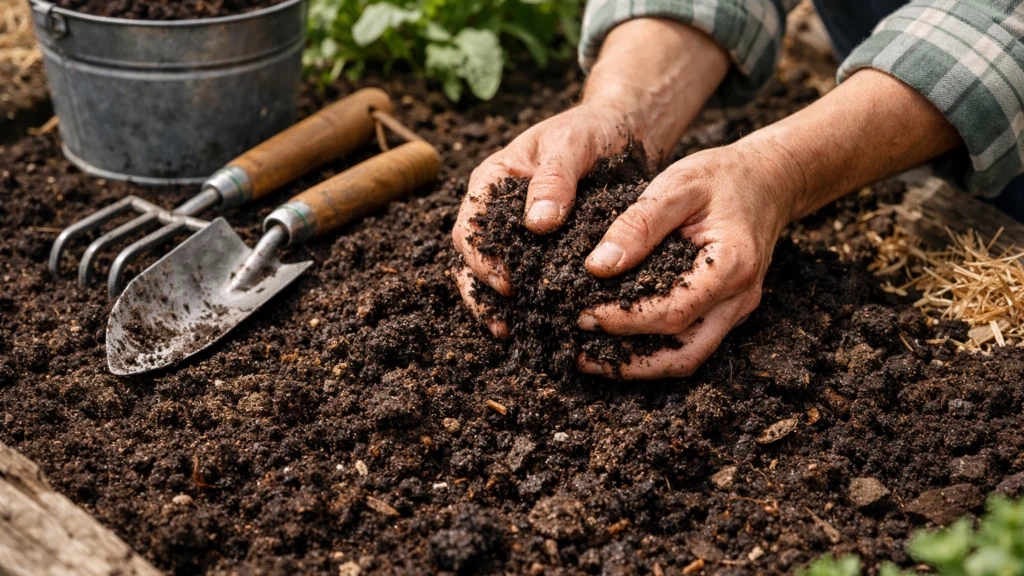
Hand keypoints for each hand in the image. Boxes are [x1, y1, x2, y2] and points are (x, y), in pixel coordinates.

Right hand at [452, 102, 636, 336]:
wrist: (624, 132)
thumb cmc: (593, 130)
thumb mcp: (573, 144)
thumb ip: (554, 180)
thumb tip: (536, 225)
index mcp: (492, 181)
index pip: (469, 227)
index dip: (481, 260)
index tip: (507, 283)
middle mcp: (498, 211)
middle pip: (472, 259)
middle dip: (483, 294)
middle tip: (504, 323)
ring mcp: (519, 232)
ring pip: (494, 274)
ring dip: (499, 306)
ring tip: (514, 333)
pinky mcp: (545, 248)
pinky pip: (530, 277)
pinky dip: (532, 301)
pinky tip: (545, 323)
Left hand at [576, 145, 794, 379]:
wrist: (769, 179)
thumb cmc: (722, 176)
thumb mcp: (677, 184)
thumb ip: (639, 223)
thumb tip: (598, 266)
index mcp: (731, 266)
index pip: (673, 312)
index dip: (626, 321)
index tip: (584, 315)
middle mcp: (739, 298)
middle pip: (684, 354)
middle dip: (629, 362)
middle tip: (580, 354)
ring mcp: (736, 309)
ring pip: (688, 357)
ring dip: (639, 366)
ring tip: (591, 360)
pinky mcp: (725, 311)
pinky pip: (690, 342)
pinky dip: (653, 350)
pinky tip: (616, 343)